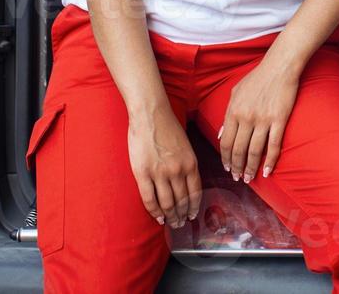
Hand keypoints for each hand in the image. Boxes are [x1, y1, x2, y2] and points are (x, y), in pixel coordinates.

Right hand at [127, 104, 200, 226]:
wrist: (150, 116)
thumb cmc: (168, 128)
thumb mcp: (186, 146)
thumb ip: (188, 164)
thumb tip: (187, 183)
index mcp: (191, 163)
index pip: (195, 192)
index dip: (194, 207)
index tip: (192, 215)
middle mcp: (178, 171)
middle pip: (181, 201)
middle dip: (182, 215)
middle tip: (181, 224)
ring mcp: (160, 173)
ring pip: (167, 203)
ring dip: (170, 216)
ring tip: (171, 222)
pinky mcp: (143, 174)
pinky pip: (150, 198)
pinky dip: (155, 211)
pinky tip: (158, 217)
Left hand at [220, 58, 298, 182]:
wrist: (279, 66)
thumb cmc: (257, 78)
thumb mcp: (236, 92)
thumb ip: (227, 114)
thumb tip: (221, 135)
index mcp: (233, 111)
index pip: (225, 142)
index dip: (225, 158)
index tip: (227, 168)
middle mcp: (246, 118)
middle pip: (238, 150)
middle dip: (237, 167)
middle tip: (238, 178)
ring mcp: (263, 120)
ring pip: (254, 151)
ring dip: (251, 168)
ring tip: (250, 178)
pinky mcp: (279, 120)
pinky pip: (274, 145)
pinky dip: (270, 160)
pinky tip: (268, 171)